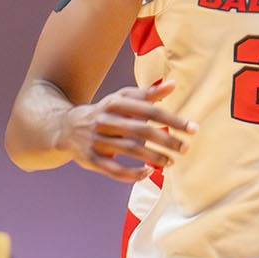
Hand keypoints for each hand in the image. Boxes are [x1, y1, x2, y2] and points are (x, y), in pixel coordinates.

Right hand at [57, 79, 196, 181]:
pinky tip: (149, 173)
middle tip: (185, 148)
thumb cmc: (103, 112)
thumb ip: (147, 94)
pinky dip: (132, 173)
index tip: (193, 129)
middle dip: (166, 140)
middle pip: (141, 130)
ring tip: (171, 162)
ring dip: (153, 157)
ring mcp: (97, 140)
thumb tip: (172, 84)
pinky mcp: (91, 158)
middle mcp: (105, 119)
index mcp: (115, 102)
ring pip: (129, 149)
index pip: (149, 110)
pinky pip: (113, 169)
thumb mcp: (122, 99)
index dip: (172, 120)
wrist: (65, 127)